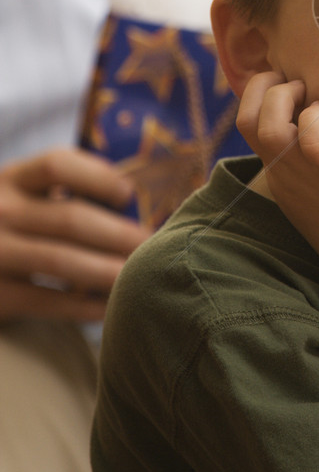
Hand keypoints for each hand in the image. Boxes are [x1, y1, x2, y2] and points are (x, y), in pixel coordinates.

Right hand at [0, 148, 143, 322]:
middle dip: (119, 233)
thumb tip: (133, 202)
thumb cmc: (9, 227)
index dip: (99, 176)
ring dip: (108, 269)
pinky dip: (83, 306)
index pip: (57, 164)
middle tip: (151, 245)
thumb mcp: (21, 197)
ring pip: (61, 260)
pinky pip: (46, 301)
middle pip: (70, 217)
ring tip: (138, 275)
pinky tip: (109, 307)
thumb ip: (61, 191)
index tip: (128, 194)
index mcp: (12, 179)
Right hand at [237, 72, 318, 271]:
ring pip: (268, 125)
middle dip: (267, 86)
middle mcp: (283, 170)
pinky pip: (311, 135)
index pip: (245, 121)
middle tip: (300, 84)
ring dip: (287, 97)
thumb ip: (311, 152)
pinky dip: (318, 117)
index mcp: (278, 170)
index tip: (290, 83)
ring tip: (313, 97)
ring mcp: (305, 173)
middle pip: (247, 119)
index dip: (260, 92)